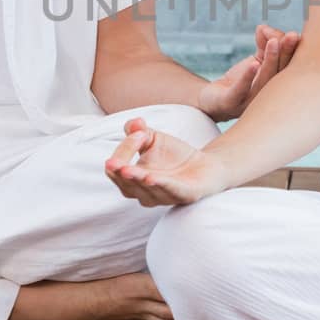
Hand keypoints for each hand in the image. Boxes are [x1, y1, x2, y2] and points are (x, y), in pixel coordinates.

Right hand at [104, 116, 234, 206]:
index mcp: (132, 180)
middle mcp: (144, 193)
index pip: (116, 169)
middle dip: (120, 173)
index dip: (121, 153)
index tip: (138, 133)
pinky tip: (151, 177)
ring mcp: (163, 197)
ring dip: (137, 180)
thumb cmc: (173, 155)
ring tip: (128, 170)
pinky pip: (170, 192)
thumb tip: (135, 123)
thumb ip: (138, 130)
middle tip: (114, 162)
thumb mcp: (152, 138)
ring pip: (145, 192)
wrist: (205, 164)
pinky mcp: (184, 196)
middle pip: (126, 185)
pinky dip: (160, 185)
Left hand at [196, 24, 299, 120]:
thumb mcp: (254, 62)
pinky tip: (253, 64)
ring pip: (264, 80)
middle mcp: (266, 96)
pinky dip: (248, 77)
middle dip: (286, 53)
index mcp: (275, 86)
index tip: (293, 34)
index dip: (291, 50)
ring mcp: (249, 102)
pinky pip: (241, 90)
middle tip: (292, 36)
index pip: (288, 67)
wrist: (210, 102)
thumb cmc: (237, 83)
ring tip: (273, 42)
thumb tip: (264, 28)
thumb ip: (262, 45)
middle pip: (280, 73)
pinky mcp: (231, 103)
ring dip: (270, 60)